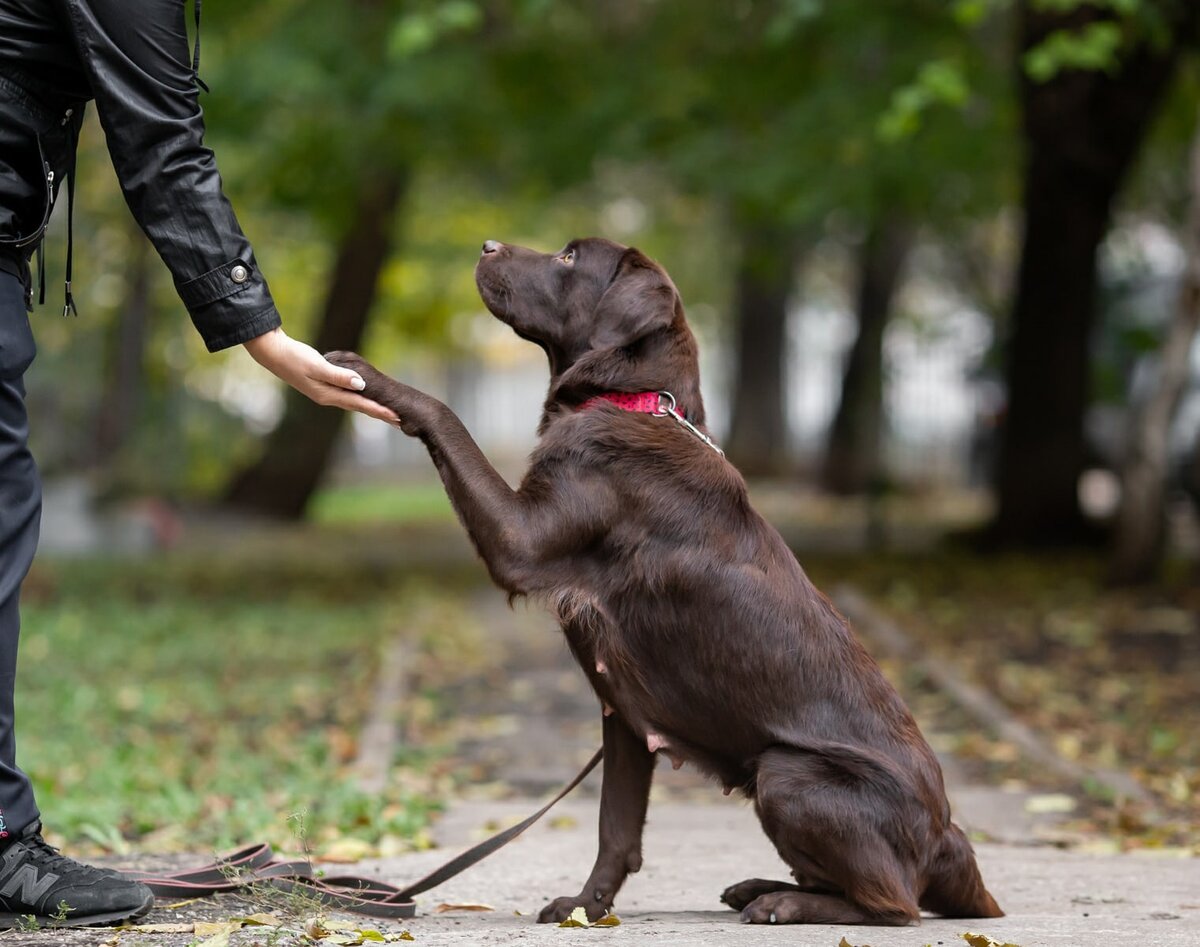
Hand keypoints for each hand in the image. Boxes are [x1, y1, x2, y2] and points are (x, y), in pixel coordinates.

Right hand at [243, 328, 398, 422]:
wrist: (274, 353)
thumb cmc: (294, 357)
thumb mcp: (318, 366)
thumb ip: (339, 376)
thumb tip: (361, 385)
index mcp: (328, 395)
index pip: (360, 405)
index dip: (380, 410)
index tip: (397, 417)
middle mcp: (329, 397)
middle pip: (360, 407)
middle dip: (380, 414)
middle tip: (401, 421)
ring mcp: (326, 392)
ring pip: (355, 402)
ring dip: (372, 407)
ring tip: (388, 413)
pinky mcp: (324, 384)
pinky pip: (348, 394)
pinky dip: (361, 397)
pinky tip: (366, 398)